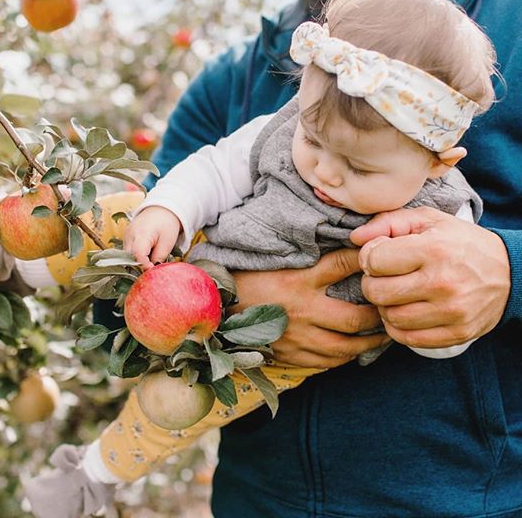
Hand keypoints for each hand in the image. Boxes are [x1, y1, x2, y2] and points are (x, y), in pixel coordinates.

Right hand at [123, 206, 181, 269]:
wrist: (161, 209)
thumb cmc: (167, 224)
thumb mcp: (167, 241)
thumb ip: (159, 257)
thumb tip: (152, 271)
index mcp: (142, 234)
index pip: (138, 256)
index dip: (144, 266)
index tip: (152, 272)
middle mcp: (130, 235)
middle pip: (129, 258)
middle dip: (139, 267)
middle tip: (151, 272)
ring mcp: (126, 236)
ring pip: (127, 256)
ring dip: (136, 262)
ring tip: (149, 263)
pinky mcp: (126, 237)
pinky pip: (127, 251)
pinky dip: (135, 256)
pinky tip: (145, 256)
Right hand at [232, 248, 387, 368]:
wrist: (218, 309)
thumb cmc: (247, 280)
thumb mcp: (276, 261)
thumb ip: (309, 258)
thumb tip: (343, 247)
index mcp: (298, 280)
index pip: (341, 264)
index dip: (363, 260)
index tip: (380, 259)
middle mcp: (302, 310)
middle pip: (355, 318)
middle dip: (378, 316)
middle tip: (392, 311)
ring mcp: (297, 337)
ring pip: (346, 346)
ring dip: (369, 343)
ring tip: (382, 336)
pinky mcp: (290, 355)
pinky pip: (327, 363)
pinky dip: (345, 358)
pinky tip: (352, 350)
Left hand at [350, 206, 509, 348]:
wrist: (510, 272)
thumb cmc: (460, 242)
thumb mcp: (428, 220)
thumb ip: (388, 222)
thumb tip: (354, 237)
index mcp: (433, 250)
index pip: (374, 260)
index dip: (369, 256)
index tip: (379, 255)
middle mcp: (442, 283)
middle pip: (376, 292)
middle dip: (372, 282)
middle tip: (383, 276)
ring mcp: (450, 312)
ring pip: (389, 317)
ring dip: (384, 306)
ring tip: (395, 293)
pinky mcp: (456, 333)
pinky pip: (407, 339)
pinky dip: (398, 327)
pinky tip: (404, 310)